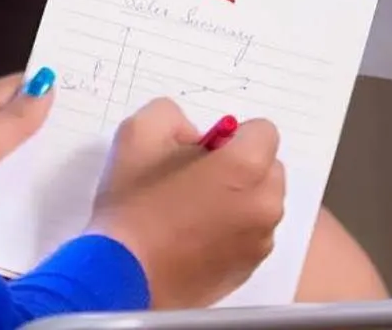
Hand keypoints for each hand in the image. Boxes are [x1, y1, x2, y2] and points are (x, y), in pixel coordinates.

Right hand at [87, 98, 286, 308]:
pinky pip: (251, 234)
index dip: (232, 134)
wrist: (123, 277)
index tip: (203, 150)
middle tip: (197, 178)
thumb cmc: (133, 206)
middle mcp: (265, 205)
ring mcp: (260, 242)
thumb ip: (173, 115)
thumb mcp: (139, 133)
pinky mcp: (249, 269)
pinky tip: (195, 236)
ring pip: (260, 202)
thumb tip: (195, 134)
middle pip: (268, 167)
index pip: (264, 130)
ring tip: (193, 211)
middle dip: (241, 166)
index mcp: (246, 168)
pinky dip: (233, 229)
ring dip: (239, 198)